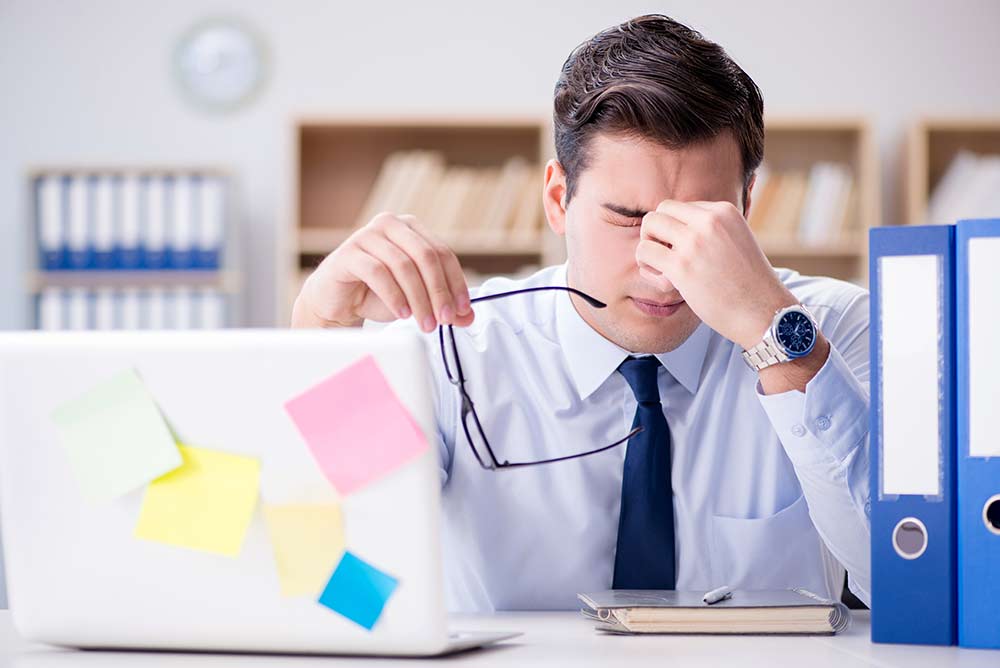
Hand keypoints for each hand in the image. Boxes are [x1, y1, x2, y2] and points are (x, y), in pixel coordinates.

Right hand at [291, 213, 474, 331]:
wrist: (336, 301)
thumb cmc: (375, 294)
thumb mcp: (415, 299)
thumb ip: (441, 304)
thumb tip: (468, 317)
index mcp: (411, 229)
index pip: (443, 253)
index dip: (455, 283)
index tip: (462, 310)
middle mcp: (390, 225)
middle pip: (426, 256)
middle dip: (439, 292)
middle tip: (445, 319)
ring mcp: (367, 235)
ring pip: (404, 266)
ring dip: (419, 298)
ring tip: (424, 323)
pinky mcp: (348, 253)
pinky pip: (378, 272)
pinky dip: (394, 295)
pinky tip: (402, 313)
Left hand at [635, 199, 796, 350]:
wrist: (763, 312)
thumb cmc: (748, 283)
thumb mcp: (737, 240)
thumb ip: (712, 230)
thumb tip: (679, 227)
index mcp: (724, 211)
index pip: (682, 207)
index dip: (676, 229)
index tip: (684, 250)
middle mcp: (709, 221)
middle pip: (662, 210)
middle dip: (656, 231)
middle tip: (665, 254)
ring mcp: (695, 242)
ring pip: (649, 224)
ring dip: (648, 245)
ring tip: (660, 265)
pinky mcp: (682, 267)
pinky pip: (645, 252)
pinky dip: (647, 266)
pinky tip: (662, 279)